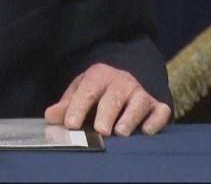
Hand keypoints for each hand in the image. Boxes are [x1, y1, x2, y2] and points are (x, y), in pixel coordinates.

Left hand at [43, 63, 169, 135]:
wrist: (123, 79)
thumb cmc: (97, 90)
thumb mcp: (79, 91)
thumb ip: (66, 105)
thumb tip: (50, 116)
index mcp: (98, 76)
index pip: (87, 91)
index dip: (78, 108)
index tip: (70, 124)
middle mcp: (121, 82)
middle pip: (114, 97)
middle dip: (106, 114)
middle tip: (100, 130)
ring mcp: (140, 93)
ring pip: (138, 103)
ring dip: (130, 118)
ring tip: (120, 133)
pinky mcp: (156, 105)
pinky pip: (160, 111)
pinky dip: (155, 121)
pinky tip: (146, 131)